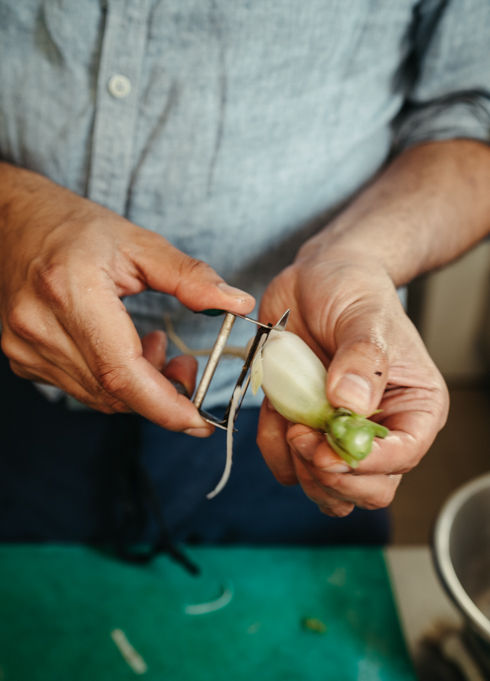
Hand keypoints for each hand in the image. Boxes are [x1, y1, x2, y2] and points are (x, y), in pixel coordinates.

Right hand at [0, 165, 254, 431]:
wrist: (11, 222)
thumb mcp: (138, 243)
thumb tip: (238, 303)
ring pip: (99, 397)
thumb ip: (190, 277)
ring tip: (152, 344)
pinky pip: (81, 389)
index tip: (199, 421)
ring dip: (139, 386)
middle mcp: (41, 328)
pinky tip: (122, 348)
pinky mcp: (23, 360)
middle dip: (162, 394)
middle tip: (187, 367)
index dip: (164, 405)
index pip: (120, 372)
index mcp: (71, 293)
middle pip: (115, 391)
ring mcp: (26, 349)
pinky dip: (113, 381)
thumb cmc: (74, 227)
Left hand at [257, 251, 448, 515]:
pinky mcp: (307, 432)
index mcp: (414, 407)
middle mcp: (382, 429)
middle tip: (303, 437)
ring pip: (329, 492)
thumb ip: (363, 358)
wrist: (317, 279)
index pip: (403, 457)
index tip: (328, 448)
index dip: (365, 464)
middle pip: (369, 490)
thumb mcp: (365, 315)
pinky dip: (273, 450)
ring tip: (290, 421)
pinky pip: (289, 469)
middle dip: (331, 476)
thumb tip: (353, 403)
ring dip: (300, 468)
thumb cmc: (354, 291)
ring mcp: (341, 435)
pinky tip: (275, 414)